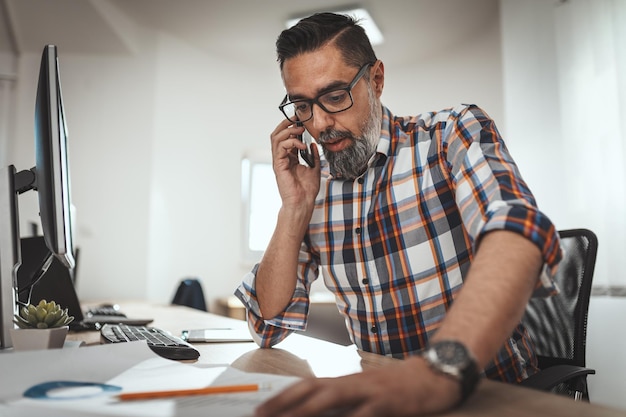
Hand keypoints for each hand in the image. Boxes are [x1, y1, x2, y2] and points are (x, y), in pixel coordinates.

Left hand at [255, 356, 462, 416]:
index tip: (260, 409)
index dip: (282, 397)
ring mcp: (369, 391)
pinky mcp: (387, 402)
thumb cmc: (397, 387)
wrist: (434, 374)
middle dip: (284, 404)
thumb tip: (314, 411)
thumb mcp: (365, 391)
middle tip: (260, 415)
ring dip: (307, 411)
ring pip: (332, 399)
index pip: (306, 386)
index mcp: (345, 381)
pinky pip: (364, 414)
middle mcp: (352, 383)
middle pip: (312, 390)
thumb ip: (342, 400)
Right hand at [270, 119, 320, 210]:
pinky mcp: (278, 166)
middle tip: (297, 119)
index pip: (286, 137)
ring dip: (288, 131)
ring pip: (276, 139)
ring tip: (300, 130)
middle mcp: (282, 158)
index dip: (292, 127)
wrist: (303, 203)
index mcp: (289, 158)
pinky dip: (290, 143)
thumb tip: (314, 144)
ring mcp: (279, 161)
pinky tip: (301, 145)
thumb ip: (314, 156)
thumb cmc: (307, 190)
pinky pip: (280, 148)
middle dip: (286, 124)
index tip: (302, 120)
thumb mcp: (314, 168)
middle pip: (277, 135)